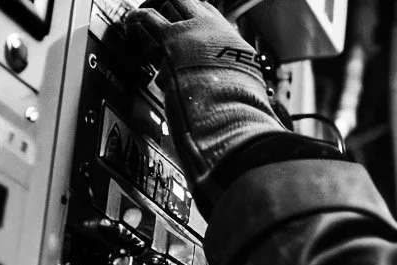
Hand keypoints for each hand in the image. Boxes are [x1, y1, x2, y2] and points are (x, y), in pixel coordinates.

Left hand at [123, 0, 288, 209]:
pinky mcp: (172, 39)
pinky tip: (131, 23)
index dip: (201, 21)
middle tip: (165, 24)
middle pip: (195, 6)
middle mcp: (219, 34)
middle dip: (179, 11)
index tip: (191, 28)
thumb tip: (266, 120)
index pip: (217, 22)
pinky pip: (148, 17)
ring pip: (173, 5)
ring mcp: (196, 33)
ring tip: (144, 23)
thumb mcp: (251, 104)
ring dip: (158, 13)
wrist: (232, 119)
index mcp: (239, 49)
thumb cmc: (241, 121)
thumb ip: (247, 101)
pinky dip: (137, 18)